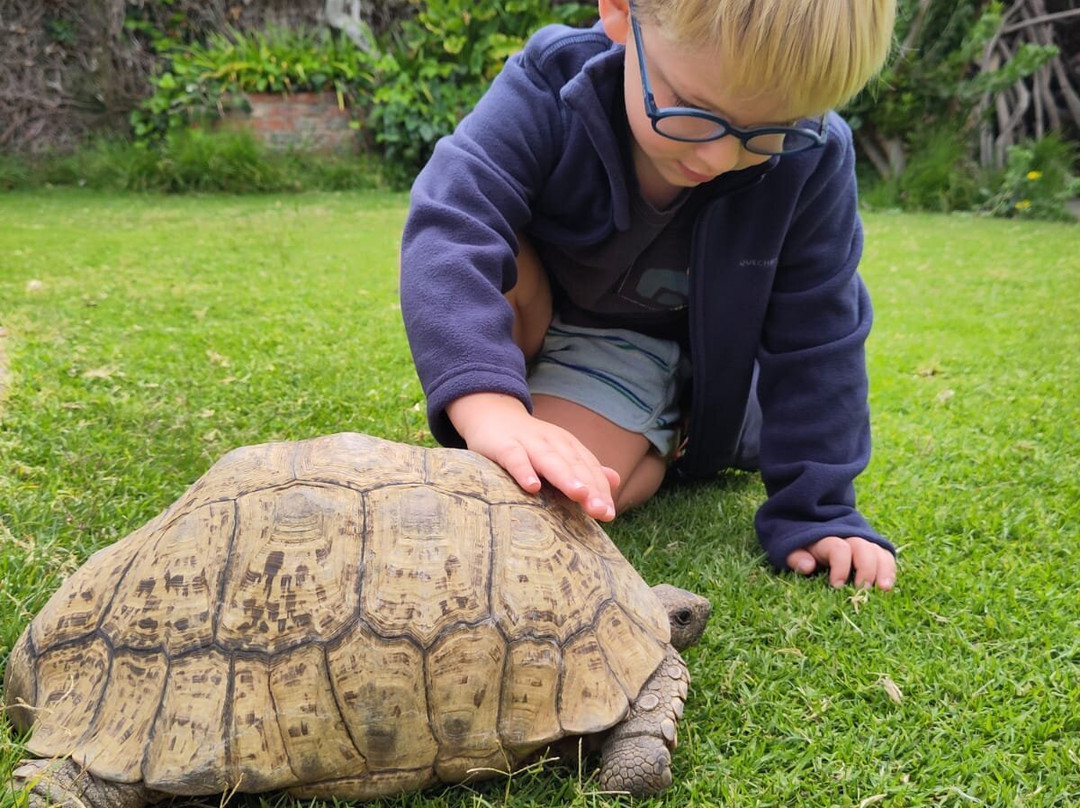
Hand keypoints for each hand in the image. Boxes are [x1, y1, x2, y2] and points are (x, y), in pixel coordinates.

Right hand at [447, 392, 620, 520]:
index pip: (589, 469)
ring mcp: (528, 442)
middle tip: (600, 510)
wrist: (492, 415)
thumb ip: (585, 469)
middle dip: (589, 488)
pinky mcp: (504, 445)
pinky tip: (531, 486)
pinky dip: (523, 470)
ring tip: (579, 495)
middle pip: (574, 466)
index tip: (609, 514)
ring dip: (565, 477)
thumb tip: (615, 480)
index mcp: (568, 446)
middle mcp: (552, 443)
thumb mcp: (560, 453)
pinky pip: (515, 458)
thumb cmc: (529, 443)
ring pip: (549, 461)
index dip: (600, 490)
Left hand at [787, 536, 895, 590]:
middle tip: (862, 590)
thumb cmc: (801, 546)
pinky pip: (885, 556)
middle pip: (863, 548)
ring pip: (878, 551)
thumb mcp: (791, 549)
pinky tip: (887, 585)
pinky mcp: (872, 549)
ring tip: (883, 589)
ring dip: (883, 570)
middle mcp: (847, 537)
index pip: (839, 549)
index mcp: (826, 539)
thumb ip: (796, 557)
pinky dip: (889, 570)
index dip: (840, 567)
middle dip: (865, 569)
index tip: (836, 585)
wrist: (812, 528)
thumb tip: (807, 566)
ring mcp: (862, 542)